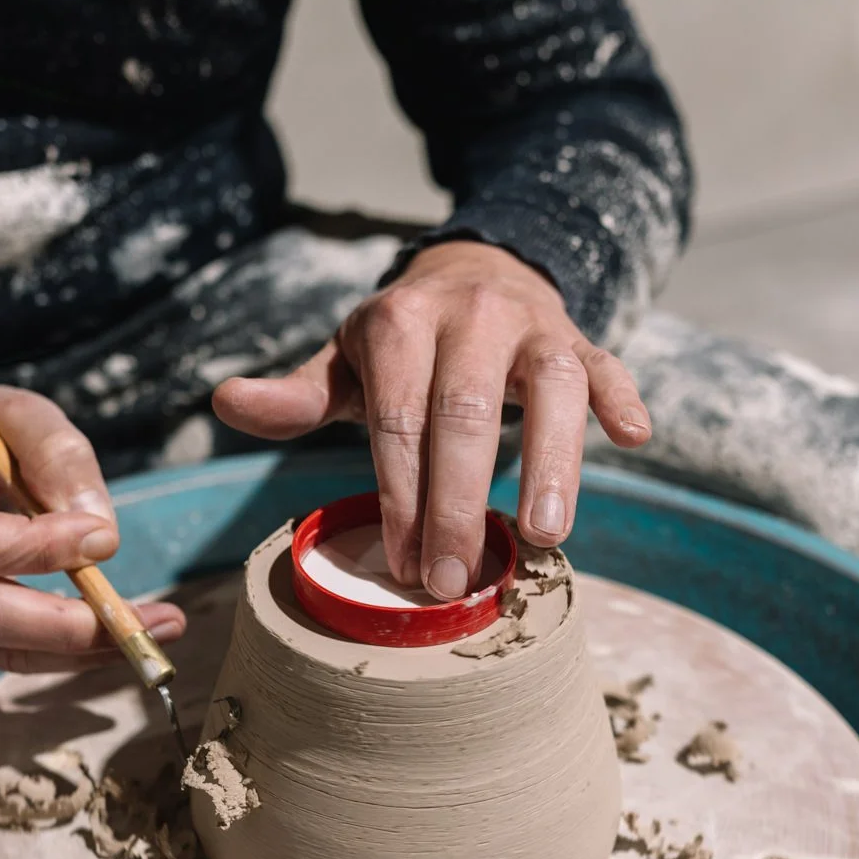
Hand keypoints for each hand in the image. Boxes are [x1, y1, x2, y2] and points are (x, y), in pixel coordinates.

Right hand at [0, 385, 185, 671]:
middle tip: (142, 623)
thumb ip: (60, 456)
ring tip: (151, 632)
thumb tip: (100, 532)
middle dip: (61, 626)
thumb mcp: (24, 414)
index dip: (33, 551)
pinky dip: (63, 650)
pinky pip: (1, 648)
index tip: (102, 539)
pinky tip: (118, 638)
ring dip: (75, 648)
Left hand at [212, 241, 651, 596]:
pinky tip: (633, 438)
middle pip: (467, 413)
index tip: (403, 565)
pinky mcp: (582, 339)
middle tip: (453, 583)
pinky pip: (608, 365)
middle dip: (458, 505)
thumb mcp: (346, 365)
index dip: (401, 495)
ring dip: (552, 463)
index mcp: (400, 321)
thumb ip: (296, 395)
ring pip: (552, 388)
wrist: (474, 275)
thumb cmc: (402, 347)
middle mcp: (469, 315)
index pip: (398, 417)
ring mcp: (533, 325)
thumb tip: (225, 401)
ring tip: (544, 537)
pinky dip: (622, 399)